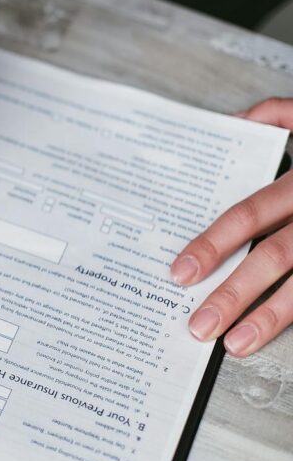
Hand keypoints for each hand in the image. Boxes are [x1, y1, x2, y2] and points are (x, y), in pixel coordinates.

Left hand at [172, 97, 292, 356]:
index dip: (213, 244)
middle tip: (198, 325)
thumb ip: (280, 116)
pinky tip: (275, 337)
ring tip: (235, 344)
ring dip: (271, 317)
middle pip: (275, 256)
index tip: (180, 273)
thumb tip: (233, 123)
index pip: (250, 213)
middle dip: (233, 293)